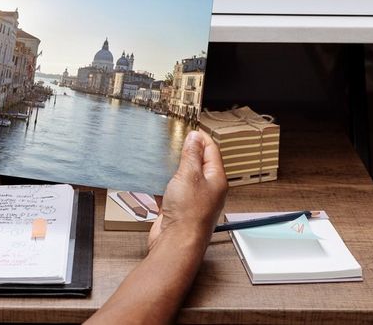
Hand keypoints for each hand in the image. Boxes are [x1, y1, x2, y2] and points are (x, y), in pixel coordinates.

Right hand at [148, 130, 227, 250]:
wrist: (176, 243)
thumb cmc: (188, 214)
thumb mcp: (189, 175)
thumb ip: (191, 155)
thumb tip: (195, 138)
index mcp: (216, 179)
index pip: (212, 151)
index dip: (201, 137)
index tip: (189, 128)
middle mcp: (208, 189)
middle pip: (199, 162)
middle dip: (187, 150)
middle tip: (175, 139)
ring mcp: (194, 199)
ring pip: (185, 176)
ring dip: (175, 166)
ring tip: (164, 155)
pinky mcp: (180, 208)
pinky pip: (174, 189)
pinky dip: (166, 181)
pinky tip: (157, 177)